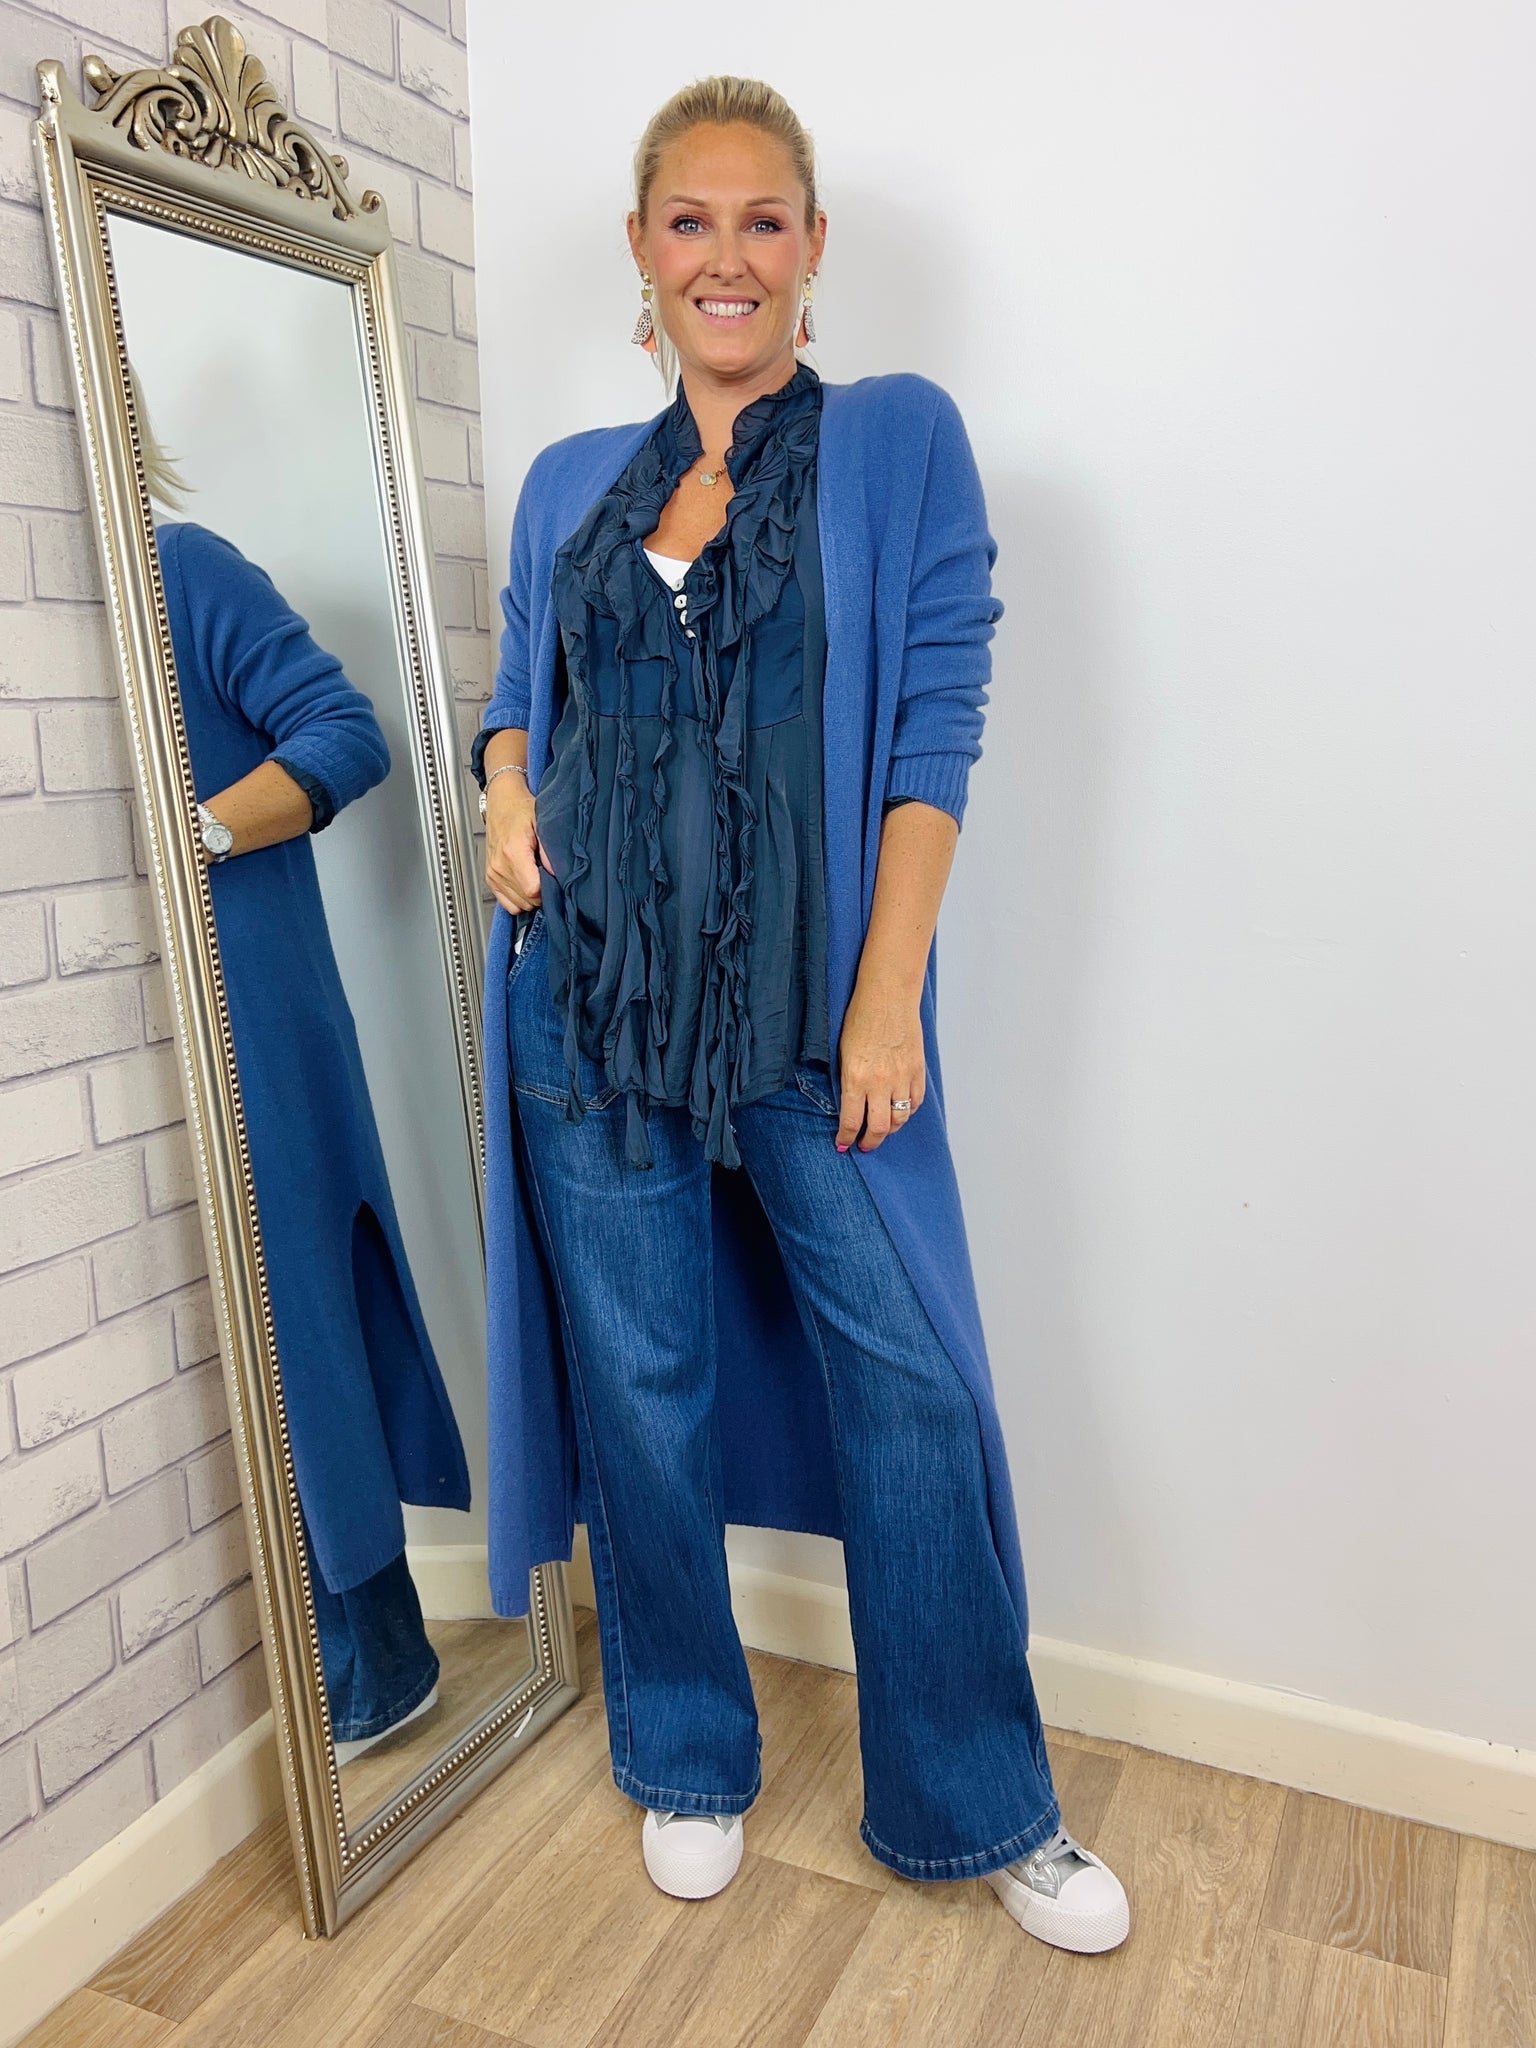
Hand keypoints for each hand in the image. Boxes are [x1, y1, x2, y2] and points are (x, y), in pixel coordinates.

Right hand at [484, 777, 550, 914]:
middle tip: (548, 876)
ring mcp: (493, 874)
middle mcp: (499, 866)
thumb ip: (550, 851)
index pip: (533, 891)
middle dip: (542, 894)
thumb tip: (558, 874)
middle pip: (527, 900)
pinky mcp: (490, 878)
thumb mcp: (542, 823)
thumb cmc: (521, 809)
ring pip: (518, 905)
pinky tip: (527, 885)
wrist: (502, 801)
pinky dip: (519, 899)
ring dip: (531, 897)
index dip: (549, 889)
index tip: (555, 879)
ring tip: (537, 878)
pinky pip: (507, 904)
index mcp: (512, 852)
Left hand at [834, 976, 925, 1152]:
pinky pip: (915, 1102)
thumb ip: (848, 1081)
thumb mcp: (844, 1053)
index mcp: (856, 1078)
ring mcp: (902, 1078)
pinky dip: (908, 1111)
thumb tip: (850, 1105)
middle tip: (865, 1144)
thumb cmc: (861, 1017)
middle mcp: (881, 1083)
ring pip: (900, 1119)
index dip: (847, 1138)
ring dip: (890, 1129)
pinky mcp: (917, 1070)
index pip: (852, 1121)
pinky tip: (900, 1111)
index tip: (844, 1144)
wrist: (888, 996)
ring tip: (883, 1130)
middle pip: (879, 1128)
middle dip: (870, 1141)